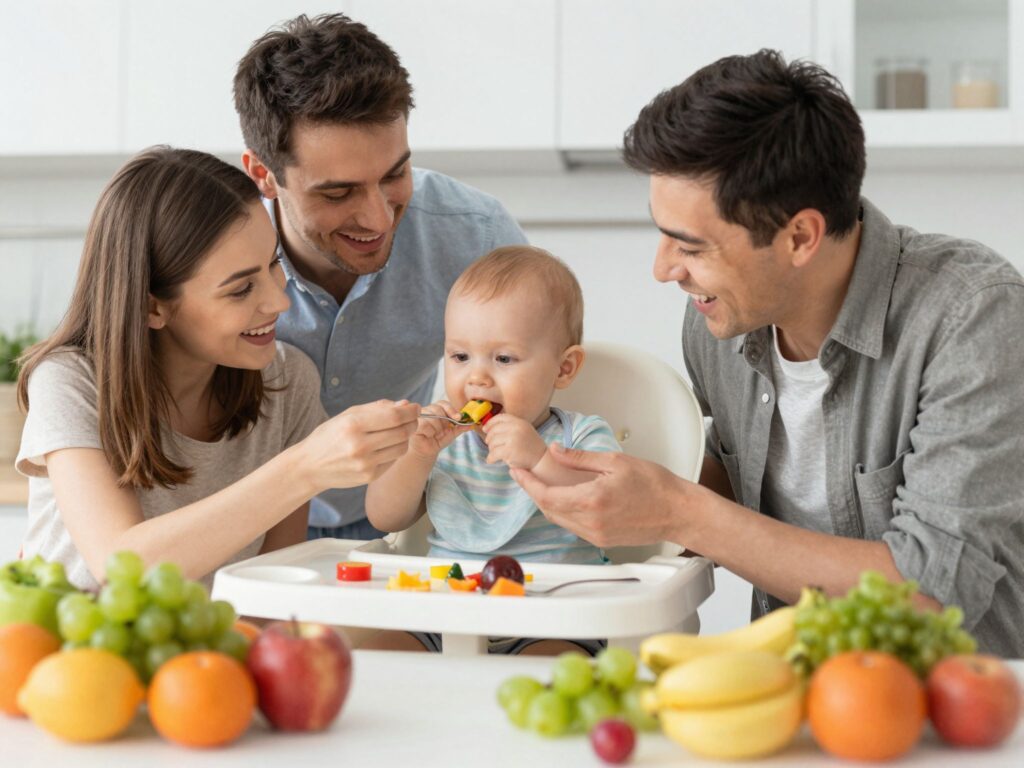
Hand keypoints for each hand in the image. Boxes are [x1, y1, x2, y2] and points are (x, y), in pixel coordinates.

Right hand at [301, 400, 420, 490]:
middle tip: (412, 419)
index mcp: (353, 424)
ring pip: (401, 447)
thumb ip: (378, 408)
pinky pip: (393, 460)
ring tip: (398, 432)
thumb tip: (406, 405)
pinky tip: (385, 446)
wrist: (310, 466)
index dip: (410, 411)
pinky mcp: (369, 476)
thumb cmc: (330, 436)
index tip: (415, 408)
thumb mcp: (348, 415)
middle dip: (412, 423)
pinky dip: (394, 451)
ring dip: (405, 438)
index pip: (394, 416)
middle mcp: (360, 445)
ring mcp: (365, 463)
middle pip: (402, 432)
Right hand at [409, 400, 471, 458]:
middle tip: (443, 430)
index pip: (443, 403)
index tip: (458, 418)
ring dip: (437, 429)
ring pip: (433, 417)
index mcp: (437, 410)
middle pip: (438, 409)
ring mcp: (420, 416)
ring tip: (434, 434)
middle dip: (444, 422)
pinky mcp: (414, 424)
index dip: (451, 409)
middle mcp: (427, 410)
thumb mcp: (451, 434)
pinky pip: (426, 424)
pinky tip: (428, 435)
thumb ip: (460, 428)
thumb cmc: (437, 440)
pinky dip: (430, 431)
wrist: (426, 451)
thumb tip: (471, 424)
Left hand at [482, 413, 546, 468]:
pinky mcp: (509, 450)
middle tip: (490, 445)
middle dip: (489, 438)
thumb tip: (488, 428)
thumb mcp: (523, 431)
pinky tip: (491, 460)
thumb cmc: (531, 448)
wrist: (541, 461)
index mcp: (520, 422)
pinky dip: (490, 458)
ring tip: (496, 454)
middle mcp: (517, 428)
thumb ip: (510, 428)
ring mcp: (513, 438)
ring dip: (491, 450)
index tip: (485, 429)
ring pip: (492, 442)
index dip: (490, 423)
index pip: (501, 418)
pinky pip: (493, 453)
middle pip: (494, 430)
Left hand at [510, 444, 697, 547]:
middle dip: (532, 491)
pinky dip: (563, 511)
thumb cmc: (655, 486)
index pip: (546, 495)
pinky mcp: (602, 541)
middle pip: (548, 510)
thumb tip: (556, 451)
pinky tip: (563, 497)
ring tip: (540, 483)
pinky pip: (573, 526)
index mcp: (592, 501)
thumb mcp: (615, 462)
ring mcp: (596, 535)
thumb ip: (580, 459)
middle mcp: (591, 523)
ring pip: (559, 520)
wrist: (678, 512)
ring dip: (546, 502)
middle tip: (523, 473)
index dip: (527, 483)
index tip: (517, 471)